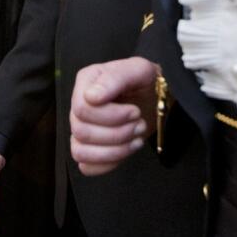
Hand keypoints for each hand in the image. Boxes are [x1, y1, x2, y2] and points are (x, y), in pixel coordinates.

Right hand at [70, 57, 158, 175]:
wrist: (157, 97)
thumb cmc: (147, 81)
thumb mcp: (138, 70)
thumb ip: (115, 78)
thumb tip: (91, 97)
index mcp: (86, 82)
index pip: (81, 109)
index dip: (110, 116)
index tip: (135, 111)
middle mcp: (79, 105)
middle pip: (81, 131)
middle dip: (118, 133)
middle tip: (139, 124)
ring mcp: (82, 128)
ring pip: (80, 152)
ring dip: (114, 150)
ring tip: (136, 138)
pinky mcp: (90, 148)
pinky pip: (85, 166)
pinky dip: (107, 164)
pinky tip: (126, 151)